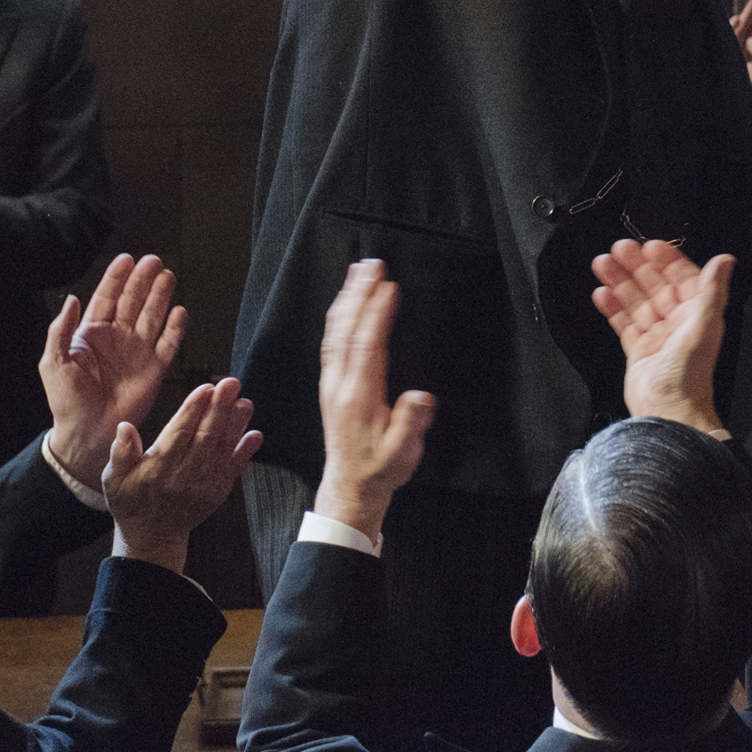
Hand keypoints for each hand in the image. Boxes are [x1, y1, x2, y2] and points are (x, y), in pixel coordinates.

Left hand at [42, 254, 186, 488]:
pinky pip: (168, 344)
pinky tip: (180, 311)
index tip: (126, 258)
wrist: (87, 434)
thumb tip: (72, 299)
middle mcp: (117, 338)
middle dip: (143, 280)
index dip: (117, 277)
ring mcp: (137, 353)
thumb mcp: (54, 363)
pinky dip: (175, 328)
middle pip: (133, 301)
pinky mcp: (154, 370)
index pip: (106, 297)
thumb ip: (61, 330)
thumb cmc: (66, 401)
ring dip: (160, 296)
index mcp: (92, 334)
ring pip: (152, 316)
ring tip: (168, 276)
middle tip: (154, 260)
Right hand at [104, 377, 259, 574]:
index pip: (178, 434)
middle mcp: (183, 478)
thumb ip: (119, 454)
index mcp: (157, 470)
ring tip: (244, 402)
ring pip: (222, 450)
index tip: (205, 388)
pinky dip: (245, 452)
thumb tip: (124, 426)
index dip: (192, 410)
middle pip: (205, 438)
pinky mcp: (217, 493)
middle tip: (230, 384)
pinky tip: (255, 434)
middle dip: (219, 409)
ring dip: (236, 425)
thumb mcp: (114, 480)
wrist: (153, 536)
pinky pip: (234, 470)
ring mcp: (204, 486)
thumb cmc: (131, 502)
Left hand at [313, 259, 433, 538]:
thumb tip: (421, 396)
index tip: (388, 287)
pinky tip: (345, 303)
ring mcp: (332, 384)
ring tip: (357, 272)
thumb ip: (411, 423)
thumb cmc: (380, 469)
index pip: (367, 347)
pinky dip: (338, 317)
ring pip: (335, 333)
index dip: (376, 315)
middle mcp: (340, 386)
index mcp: (358, 398)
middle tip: (371, 264)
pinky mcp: (330, 385)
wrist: (350, 487)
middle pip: (347, 331)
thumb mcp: (402, 454)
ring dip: (346, 300)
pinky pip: (331, 342)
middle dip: (358, 295)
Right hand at [589, 240, 731, 431]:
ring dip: (619, 282)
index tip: (649, 245)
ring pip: (636, 301)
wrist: (669, 414)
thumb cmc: (689, 375)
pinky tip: (600, 293)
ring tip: (601, 264)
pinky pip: (624, 323)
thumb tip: (725, 259)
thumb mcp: (703, 327)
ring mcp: (657, 336)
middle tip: (617, 248)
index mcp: (697, 315)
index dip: (666, 261)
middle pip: (655, 286)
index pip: (682, 278)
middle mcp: (678, 323)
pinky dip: (612, 308)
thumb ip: (712, 291)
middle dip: (636, 266)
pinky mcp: (638, 351)